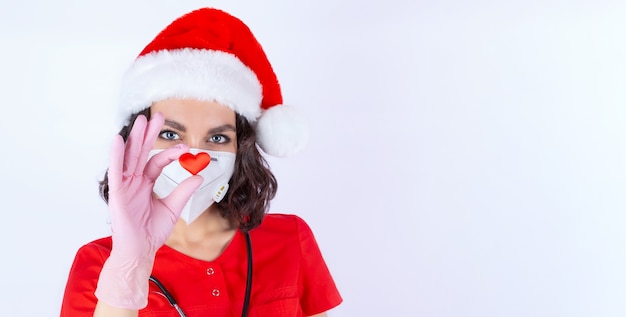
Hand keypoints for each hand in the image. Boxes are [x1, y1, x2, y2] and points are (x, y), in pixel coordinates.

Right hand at [95, 113, 202, 308]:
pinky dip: (116, 156)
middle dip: (149, 134)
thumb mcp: (173, 208)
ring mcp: (124, 186)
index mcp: (145, 183)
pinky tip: (118, 140)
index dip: (170, 154)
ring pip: (130, 157)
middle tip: (158, 116)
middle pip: (141, 152)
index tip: (187, 148)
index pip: (157, 162)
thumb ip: (184, 191)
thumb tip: (200, 175)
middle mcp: (134, 181)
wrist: (140, 251)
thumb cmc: (151, 232)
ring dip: (134, 138)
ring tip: (141, 120)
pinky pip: (115, 172)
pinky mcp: (117, 194)